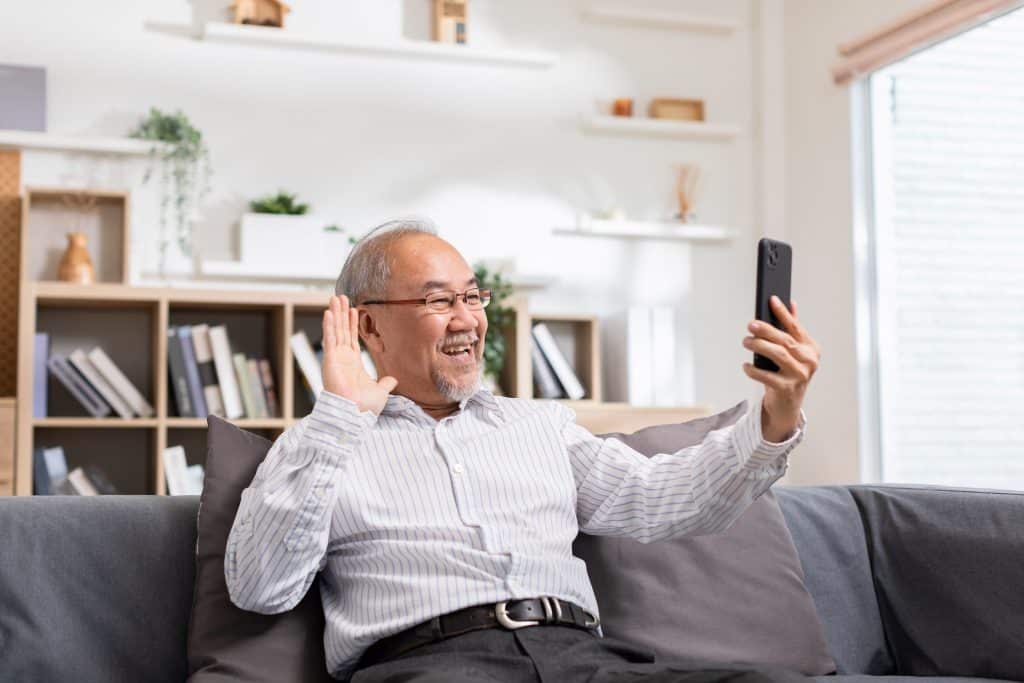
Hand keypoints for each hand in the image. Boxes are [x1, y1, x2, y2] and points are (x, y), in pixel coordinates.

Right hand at [322, 294, 397, 414]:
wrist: (354, 415)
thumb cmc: (364, 408)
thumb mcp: (380, 392)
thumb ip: (385, 383)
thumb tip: (393, 379)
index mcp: (353, 364)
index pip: (352, 339)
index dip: (352, 323)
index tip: (353, 310)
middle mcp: (343, 359)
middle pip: (342, 330)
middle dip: (342, 313)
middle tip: (340, 297)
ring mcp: (335, 358)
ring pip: (335, 330)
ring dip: (335, 313)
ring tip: (334, 298)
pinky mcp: (330, 359)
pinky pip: (330, 339)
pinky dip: (329, 325)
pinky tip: (329, 312)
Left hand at [741, 296, 820, 441]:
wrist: (787, 405)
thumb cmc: (788, 374)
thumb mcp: (794, 352)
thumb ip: (793, 330)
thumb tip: (791, 303)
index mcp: (811, 348)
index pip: (795, 327)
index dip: (783, 312)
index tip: (772, 300)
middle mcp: (809, 361)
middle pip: (785, 340)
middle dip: (766, 330)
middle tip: (750, 325)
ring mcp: (799, 376)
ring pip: (777, 354)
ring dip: (759, 346)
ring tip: (746, 341)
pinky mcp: (786, 389)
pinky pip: (766, 376)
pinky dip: (753, 370)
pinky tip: (746, 366)